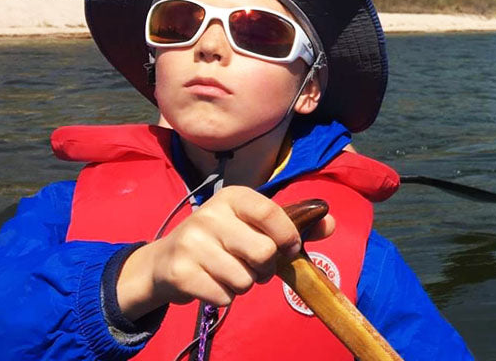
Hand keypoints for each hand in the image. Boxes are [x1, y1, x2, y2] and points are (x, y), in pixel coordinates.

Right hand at [116, 186, 334, 320]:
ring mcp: (192, 243)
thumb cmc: (221, 241)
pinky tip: (212, 283)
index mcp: (233, 197)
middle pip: (264, 253)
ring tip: (229, 273)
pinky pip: (225, 297)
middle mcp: (210, 214)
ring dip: (244, 285)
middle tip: (254, 266)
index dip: (288, 236)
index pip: (271, 213)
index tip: (289, 250)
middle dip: (266, 268)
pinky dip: (225, 298)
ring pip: (245, 280)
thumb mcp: (253, 226)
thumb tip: (330, 222)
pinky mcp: (180, 272)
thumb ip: (293, 225)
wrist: (165, 262)